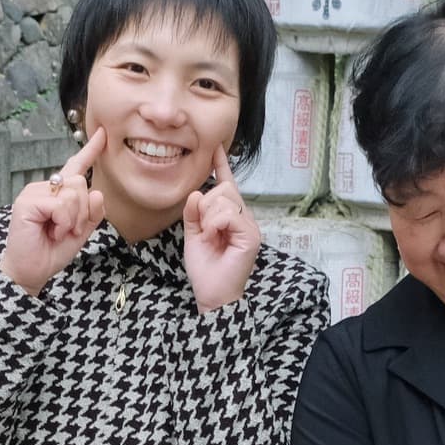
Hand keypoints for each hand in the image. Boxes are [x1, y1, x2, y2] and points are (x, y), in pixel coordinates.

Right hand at [0, 128, 107, 295]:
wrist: (30, 272)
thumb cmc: (50, 253)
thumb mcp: (80, 233)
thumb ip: (91, 214)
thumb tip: (97, 193)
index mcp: (57, 194)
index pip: (75, 168)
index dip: (90, 151)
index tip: (103, 135)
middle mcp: (45, 188)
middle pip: (80, 182)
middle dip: (82, 212)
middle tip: (68, 231)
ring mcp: (34, 193)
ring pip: (72, 193)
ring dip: (72, 220)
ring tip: (57, 233)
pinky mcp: (27, 202)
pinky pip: (61, 205)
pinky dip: (63, 223)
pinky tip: (52, 232)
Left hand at [182, 146, 260, 311]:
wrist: (213, 295)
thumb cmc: (206, 270)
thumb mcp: (193, 237)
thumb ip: (193, 215)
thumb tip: (195, 193)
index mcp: (231, 217)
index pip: (227, 186)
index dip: (222, 166)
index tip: (216, 149)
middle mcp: (244, 219)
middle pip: (224, 188)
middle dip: (207, 204)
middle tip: (204, 229)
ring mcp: (250, 227)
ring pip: (225, 198)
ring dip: (209, 216)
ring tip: (210, 237)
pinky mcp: (251, 236)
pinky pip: (228, 214)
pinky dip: (215, 224)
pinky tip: (214, 237)